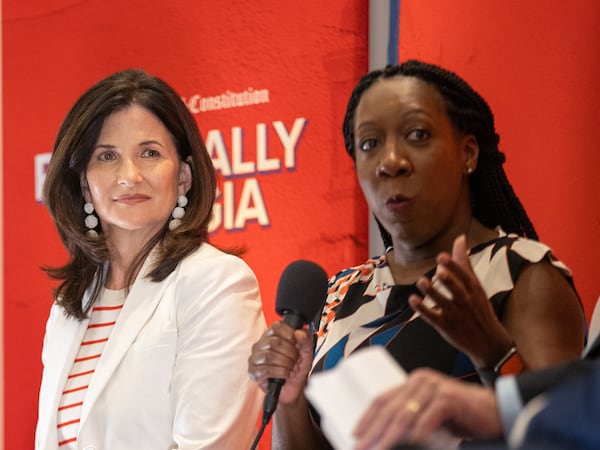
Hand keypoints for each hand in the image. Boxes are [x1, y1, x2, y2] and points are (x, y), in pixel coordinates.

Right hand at [248, 320, 313, 404]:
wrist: (294, 387)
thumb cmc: (297, 367)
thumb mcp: (306, 352)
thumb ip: (306, 340)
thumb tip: (299, 332)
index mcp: (272, 335)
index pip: (276, 327)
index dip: (289, 335)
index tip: (296, 343)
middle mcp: (261, 344)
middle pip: (274, 342)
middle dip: (290, 352)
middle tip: (295, 359)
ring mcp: (255, 358)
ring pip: (269, 356)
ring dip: (285, 363)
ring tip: (291, 368)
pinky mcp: (254, 372)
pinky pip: (266, 370)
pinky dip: (280, 372)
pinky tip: (285, 374)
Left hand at [353, 368, 501, 449]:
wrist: (497, 413)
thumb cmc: (462, 418)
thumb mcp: (430, 417)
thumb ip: (412, 422)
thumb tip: (387, 440)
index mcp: (413, 383)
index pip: (382, 399)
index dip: (367, 417)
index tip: (355, 434)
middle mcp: (421, 381)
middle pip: (390, 408)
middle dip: (373, 431)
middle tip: (362, 447)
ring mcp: (435, 387)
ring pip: (406, 413)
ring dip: (391, 435)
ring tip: (381, 449)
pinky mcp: (450, 397)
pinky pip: (430, 415)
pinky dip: (421, 430)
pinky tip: (415, 442)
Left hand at [409, 235, 513, 368]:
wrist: (489, 343)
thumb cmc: (479, 308)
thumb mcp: (476, 286)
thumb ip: (464, 262)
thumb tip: (460, 238)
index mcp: (474, 290)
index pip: (465, 277)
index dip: (454, 267)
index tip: (442, 257)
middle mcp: (466, 302)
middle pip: (457, 290)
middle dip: (449, 281)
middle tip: (438, 271)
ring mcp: (456, 315)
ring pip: (443, 303)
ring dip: (432, 293)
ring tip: (422, 282)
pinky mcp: (446, 327)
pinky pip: (433, 317)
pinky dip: (423, 309)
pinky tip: (413, 299)